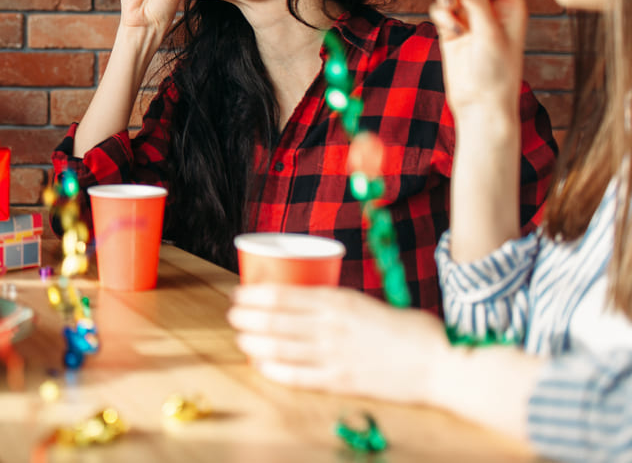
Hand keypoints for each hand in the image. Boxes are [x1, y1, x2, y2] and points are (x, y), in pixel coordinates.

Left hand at [227, 284, 448, 403]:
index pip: (281, 294)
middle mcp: (331, 325)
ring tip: (241, 337)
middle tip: (233, 314)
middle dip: (245, 316)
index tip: (239, 293)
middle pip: (272, 319)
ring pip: (278, 347)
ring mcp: (334, 355)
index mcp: (339, 300)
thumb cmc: (410, 331)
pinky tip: (260, 365)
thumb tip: (304, 303)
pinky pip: (297, 376)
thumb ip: (336, 305)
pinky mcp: (341, 381)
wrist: (442, 364)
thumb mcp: (367, 304)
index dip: (252, 294)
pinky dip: (274, 369)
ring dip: (252, 341)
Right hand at [429, 0, 526, 119]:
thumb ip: (478, 1)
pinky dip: (441, 15)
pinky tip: (450, 31)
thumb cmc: (497, 72)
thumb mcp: (490, 33)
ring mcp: (470, 17)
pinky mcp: (452, 28)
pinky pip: (440, 8)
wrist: (480, 103)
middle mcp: (491, 7)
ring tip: (448, 9)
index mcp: (511, 4)